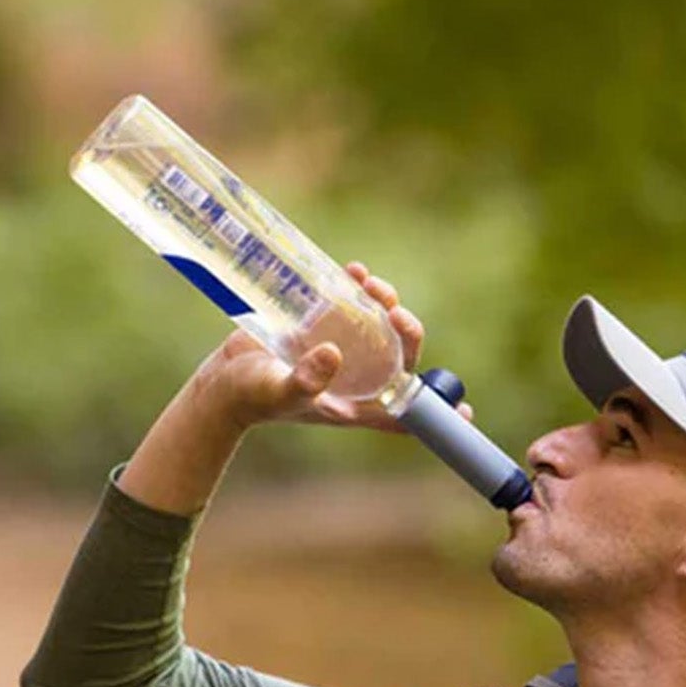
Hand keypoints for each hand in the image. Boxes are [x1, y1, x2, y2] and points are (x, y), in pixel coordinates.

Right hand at [181, 263, 472, 435]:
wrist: (221, 380)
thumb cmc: (250, 396)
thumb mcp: (278, 390)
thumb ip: (306, 379)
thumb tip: (333, 353)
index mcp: (354, 404)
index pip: (403, 414)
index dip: (436, 414)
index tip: (464, 409)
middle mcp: (355, 379)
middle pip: (400, 359)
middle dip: (408, 334)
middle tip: (396, 313)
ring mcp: (341, 352)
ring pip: (380, 329)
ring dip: (386, 304)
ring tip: (372, 284)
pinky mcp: (323, 328)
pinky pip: (351, 307)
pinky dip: (357, 289)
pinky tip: (355, 272)